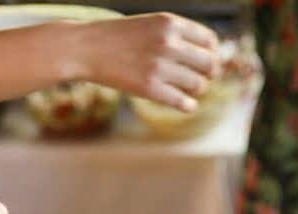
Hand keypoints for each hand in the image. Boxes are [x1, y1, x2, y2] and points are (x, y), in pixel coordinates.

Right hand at [77, 13, 219, 111]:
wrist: (86, 48)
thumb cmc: (119, 37)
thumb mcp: (150, 24)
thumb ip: (177, 35)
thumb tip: (209, 56)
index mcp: (170, 23)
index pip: (210, 41)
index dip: (212, 53)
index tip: (205, 61)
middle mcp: (168, 43)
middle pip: (209, 64)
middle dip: (208, 73)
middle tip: (200, 77)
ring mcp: (159, 67)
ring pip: (198, 85)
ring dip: (196, 89)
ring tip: (186, 89)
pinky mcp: (149, 89)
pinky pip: (183, 103)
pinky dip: (188, 105)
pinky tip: (185, 104)